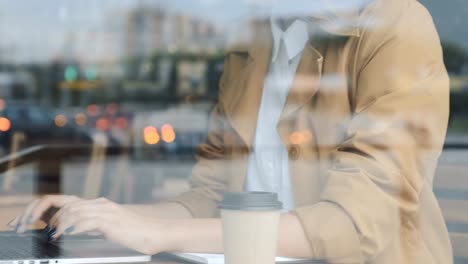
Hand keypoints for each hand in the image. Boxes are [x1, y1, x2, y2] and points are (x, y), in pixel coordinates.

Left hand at [9, 195, 171, 254]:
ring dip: (56, 223)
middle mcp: (98, 204)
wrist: (155, 232)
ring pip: (71, 210)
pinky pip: (85, 221)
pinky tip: (64, 234)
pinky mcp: (110, 220)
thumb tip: (68, 231)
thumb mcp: (106, 227)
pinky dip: (70, 227)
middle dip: (39, 214)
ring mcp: (104, 210)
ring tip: (50, 234)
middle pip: (61, 202)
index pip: (62, 201)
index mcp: (96, 204)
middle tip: (28, 227)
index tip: (27, 220)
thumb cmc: (134, 233)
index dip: (41, 208)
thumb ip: (89, 225)